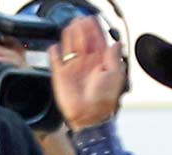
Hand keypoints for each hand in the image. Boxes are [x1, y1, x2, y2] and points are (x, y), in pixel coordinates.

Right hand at [52, 14, 124, 130]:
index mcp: (100, 63)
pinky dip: (54, 53)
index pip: (97, 42)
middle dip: (81, 29)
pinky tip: (55, 47)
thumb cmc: (103, 101)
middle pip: (82, 40)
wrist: (89, 117)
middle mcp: (87, 64)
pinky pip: (55, 60)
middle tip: (79, 20)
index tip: (91, 20)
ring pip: (69, 46)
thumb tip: (117, 44)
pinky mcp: (61, 75)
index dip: (94, 30)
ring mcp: (73, 68)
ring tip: (70, 27)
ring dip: (69, 36)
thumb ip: (114, 59)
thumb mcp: (114, 77)